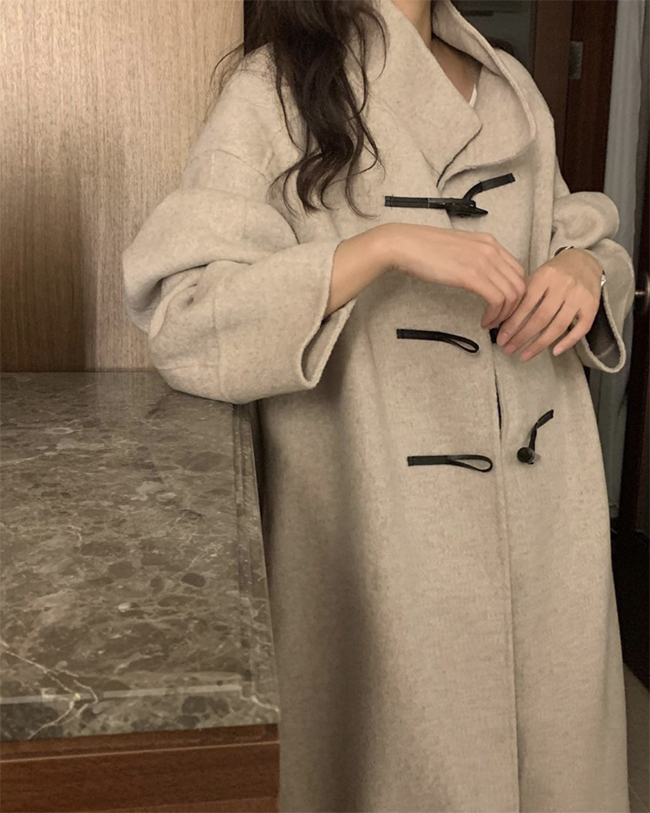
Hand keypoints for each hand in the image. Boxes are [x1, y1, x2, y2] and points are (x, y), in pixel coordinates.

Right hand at [386, 223, 525, 324]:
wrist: (406, 245)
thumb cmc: (425, 249)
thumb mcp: (460, 249)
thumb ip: (476, 259)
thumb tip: (482, 278)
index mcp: (490, 243)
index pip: (518, 271)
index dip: (517, 294)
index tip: (505, 308)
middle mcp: (491, 250)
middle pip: (520, 284)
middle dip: (515, 308)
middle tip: (502, 320)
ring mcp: (483, 262)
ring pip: (512, 294)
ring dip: (505, 315)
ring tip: (491, 323)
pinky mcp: (472, 276)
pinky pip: (496, 299)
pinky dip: (494, 315)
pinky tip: (483, 321)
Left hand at [494, 248, 602, 360]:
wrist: (584, 261)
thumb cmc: (554, 272)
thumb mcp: (537, 276)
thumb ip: (523, 296)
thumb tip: (503, 323)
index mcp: (545, 276)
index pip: (525, 305)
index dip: (511, 325)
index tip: (500, 339)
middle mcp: (563, 286)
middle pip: (540, 318)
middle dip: (521, 337)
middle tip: (508, 349)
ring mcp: (579, 296)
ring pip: (558, 326)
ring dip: (539, 345)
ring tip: (524, 356)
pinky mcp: (592, 306)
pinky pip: (581, 329)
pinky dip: (567, 342)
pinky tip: (553, 352)